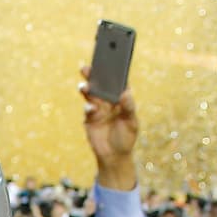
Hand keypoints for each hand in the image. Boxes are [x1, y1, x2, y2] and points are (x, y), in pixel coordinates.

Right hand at [79, 64, 138, 181]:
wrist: (114, 156)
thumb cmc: (126, 137)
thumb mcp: (132, 123)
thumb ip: (129, 107)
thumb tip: (125, 93)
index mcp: (121, 97)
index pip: (117, 80)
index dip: (114, 70)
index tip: (111, 60)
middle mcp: (108, 100)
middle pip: (101, 84)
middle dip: (94, 74)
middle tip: (89, 66)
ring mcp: (98, 109)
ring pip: (91, 94)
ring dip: (86, 88)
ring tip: (84, 86)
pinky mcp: (89, 119)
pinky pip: (88, 109)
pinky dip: (88, 107)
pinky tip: (91, 107)